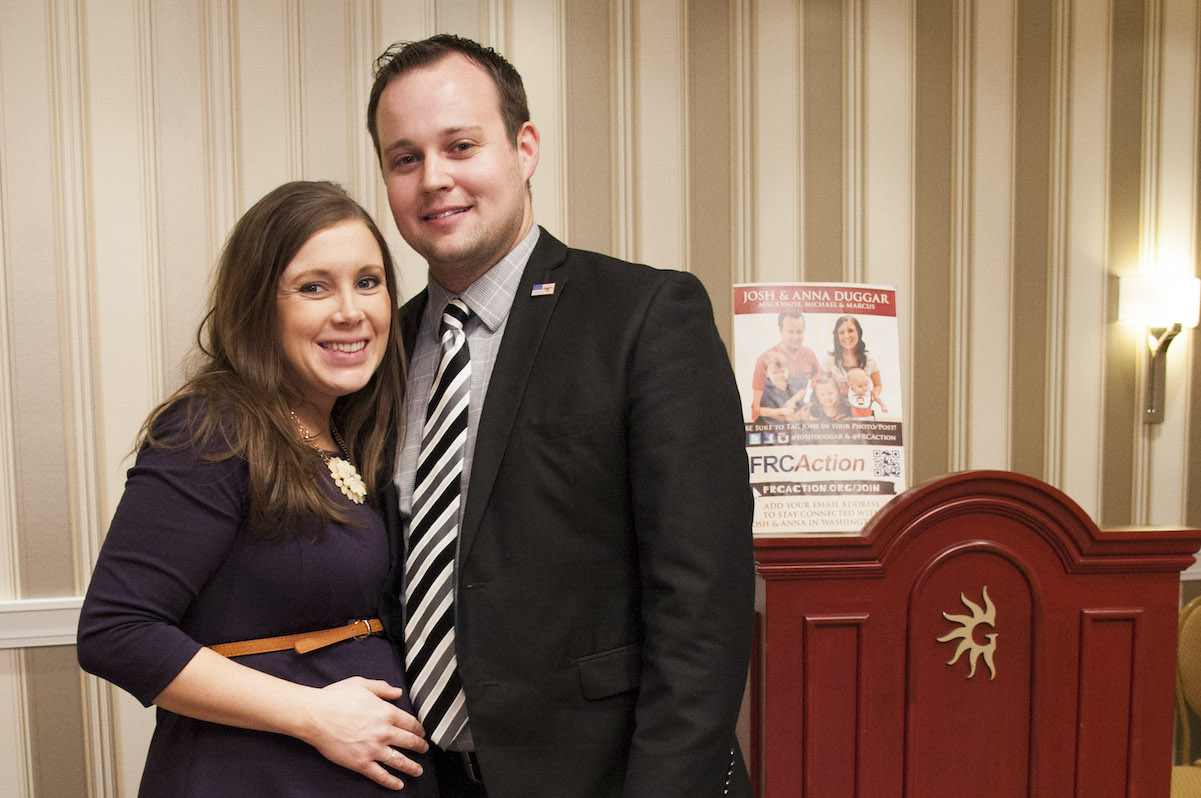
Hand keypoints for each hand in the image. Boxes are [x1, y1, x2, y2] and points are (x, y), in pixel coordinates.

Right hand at [298, 677, 427, 789]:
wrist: (315, 715)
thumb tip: (397, 692)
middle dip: (420, 747)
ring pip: (399, 761)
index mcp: (386, 712)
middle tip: (424, 749)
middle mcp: (383, 732)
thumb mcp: (361, 684)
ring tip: (418, 770)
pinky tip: (398, 785)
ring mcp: (372, 749)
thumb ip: (382, 687)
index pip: (410, 723)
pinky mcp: (360, 763)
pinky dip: (391, 781)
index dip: (419, 729)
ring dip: (411, 767)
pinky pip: (380, 775)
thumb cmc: (335, 698)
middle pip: (409, 742)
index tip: (421, 732)